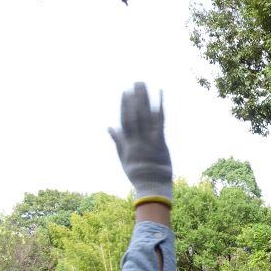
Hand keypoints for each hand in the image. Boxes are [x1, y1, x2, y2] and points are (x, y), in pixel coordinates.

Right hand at [108, 83, 171, 206]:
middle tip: (136, 83)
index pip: (125, 120)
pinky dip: (160, 107)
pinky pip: (159, 122)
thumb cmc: (138, 175)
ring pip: (145, 116)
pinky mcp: (160, 142)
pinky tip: (161, 94)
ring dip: (145, 99)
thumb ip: (118, 142)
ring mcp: (148, 140)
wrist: (152, 188)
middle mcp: (137, 139)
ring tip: (145, 85)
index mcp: (128, 143)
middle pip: (135, 115)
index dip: (125, 105)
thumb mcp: (124, 159)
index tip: (125, 92)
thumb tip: (110, 127)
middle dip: (135, 98)